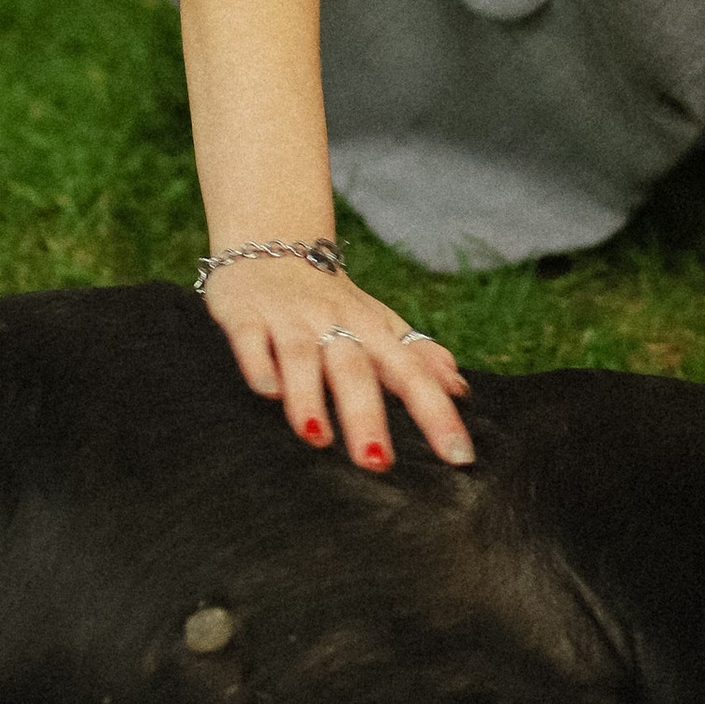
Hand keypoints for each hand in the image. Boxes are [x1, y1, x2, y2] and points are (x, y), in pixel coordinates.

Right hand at [203, 259, 474, 472]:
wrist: (270, 240)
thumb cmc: (331, 298)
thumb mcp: (378, 321)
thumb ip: (417, 356)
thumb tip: (460, 389)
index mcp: (371, 328)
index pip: (410, 372)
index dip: (436, 413)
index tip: (459, 456)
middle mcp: (333, 321)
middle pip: (354, 369)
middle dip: (365, 416)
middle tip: (377, 463)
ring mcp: (288, 317)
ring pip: (302, 355)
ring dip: (308, 396)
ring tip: (317, 437)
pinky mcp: (245, 313)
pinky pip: (250, 338)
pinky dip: (258, 363)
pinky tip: (267, 391)